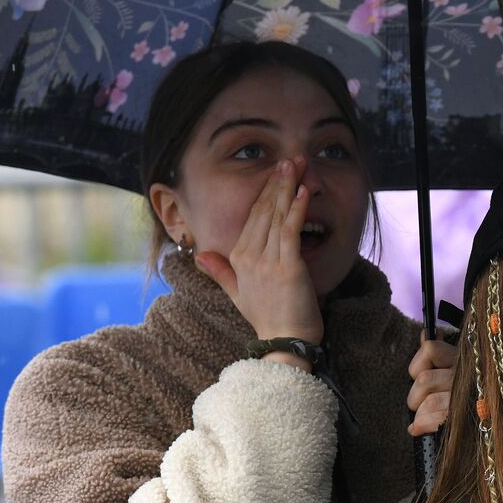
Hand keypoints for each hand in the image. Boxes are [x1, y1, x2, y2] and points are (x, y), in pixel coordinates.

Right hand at [195, 157, 323, 344]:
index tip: (276, 172)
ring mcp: (267, 261)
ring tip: (297, 165)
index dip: (265, 192)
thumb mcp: (238, 293)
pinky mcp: (287, 267)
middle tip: (289, 159)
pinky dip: (297, 209)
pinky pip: (291, 231)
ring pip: (277, 216)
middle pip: (263, 210)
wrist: (283, 343)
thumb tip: (199, 255)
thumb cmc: (266, 319)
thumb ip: (220, 271)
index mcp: (237, 258)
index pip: (252, 217)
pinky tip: (303, 191)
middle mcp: (249, 256)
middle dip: (277, 182)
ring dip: (288, 188)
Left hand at [407, 332, 457, 435]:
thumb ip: (441, 352)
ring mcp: (467, 399)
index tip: (422, 374)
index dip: (418, 364)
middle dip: (415, 397)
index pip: (430, 349)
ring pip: (428, 401)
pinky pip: (434, 419)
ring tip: (421, 419)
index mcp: (465, 360)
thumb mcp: (464, 367)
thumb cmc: (481, 396)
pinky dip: (422, 425)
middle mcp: (467, 376)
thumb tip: (425, 334)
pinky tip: (417, 428)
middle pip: (424, 380)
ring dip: (420, 414)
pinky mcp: (465, 418)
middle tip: (419, 404)